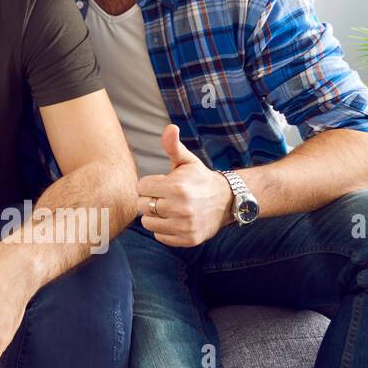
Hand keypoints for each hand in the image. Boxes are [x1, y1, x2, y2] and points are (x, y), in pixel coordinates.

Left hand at [136, 124, 232, 246]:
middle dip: (149, 199)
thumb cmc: (199, 179)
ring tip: (168, 208)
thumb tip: (170, 127)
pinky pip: (160, 236)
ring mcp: (185, 226)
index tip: (161, 184)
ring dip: (154, 216)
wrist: (227, 201)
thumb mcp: (187, 161)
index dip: (148, 184)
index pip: (140, 187)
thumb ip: (173, 145)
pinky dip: (164, 230)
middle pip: (142, 206)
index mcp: (177, 187)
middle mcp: (181, 208)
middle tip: (163, 197)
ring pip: (147, 223)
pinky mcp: (188, 239)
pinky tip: (175, 220)